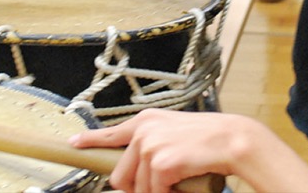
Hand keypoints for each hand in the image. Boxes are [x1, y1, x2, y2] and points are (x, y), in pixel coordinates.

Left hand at [69, 110, 245, 192]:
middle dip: (137, 190)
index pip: (110, 133)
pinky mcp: (161, 163)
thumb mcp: (173, 135)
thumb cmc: (208, 140)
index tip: (74, 143)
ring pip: (138, 190)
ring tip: (178, 185)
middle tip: (161, 187)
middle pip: (121, 177)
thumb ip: (151, 147)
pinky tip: (183, 188)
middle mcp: (143, 131)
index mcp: (146, 121)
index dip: (90, 141)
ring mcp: (150, 146)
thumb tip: (135, 172)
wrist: (233, 140)